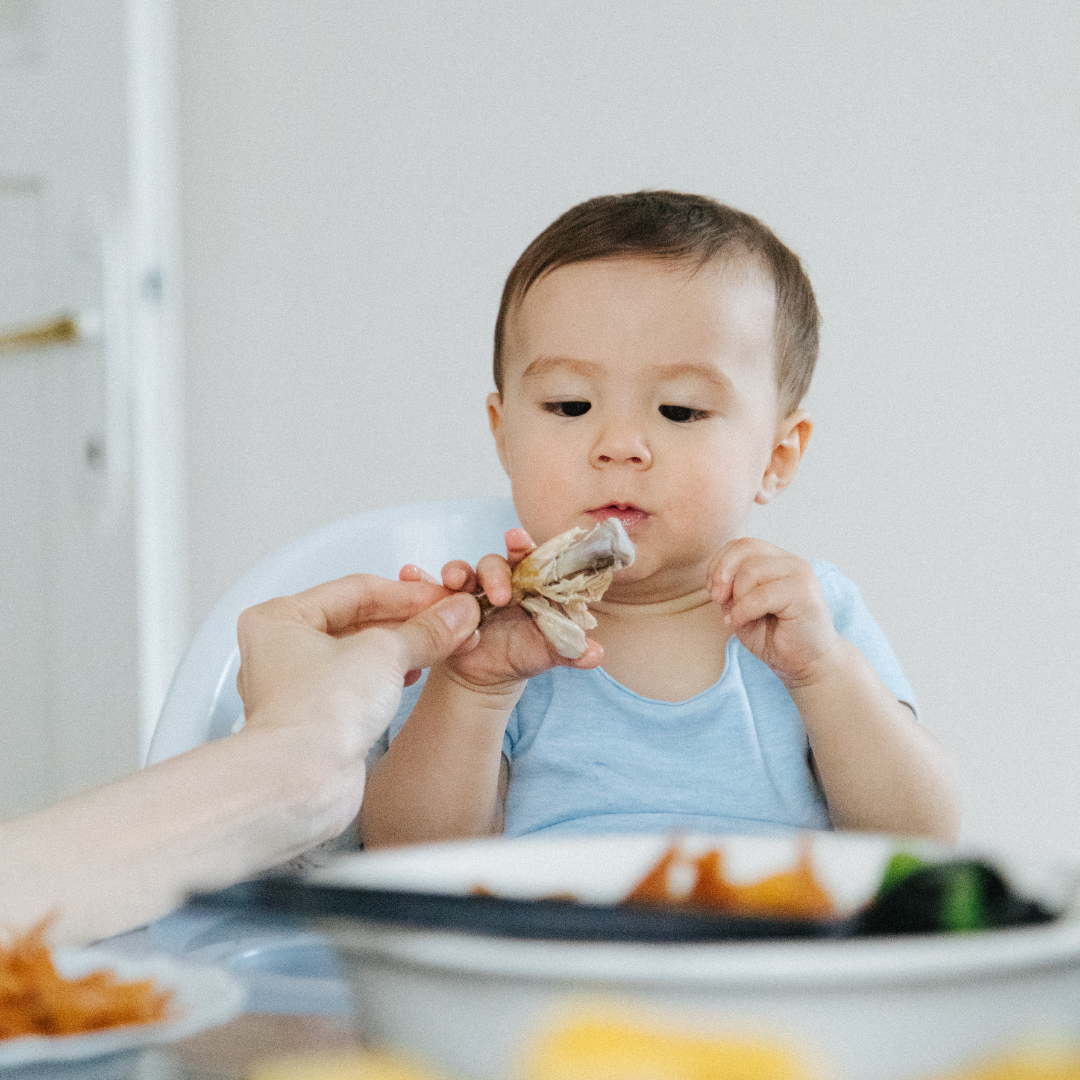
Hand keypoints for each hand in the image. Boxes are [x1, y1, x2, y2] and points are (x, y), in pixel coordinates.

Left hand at [236, 575, 481, 754]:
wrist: (303, 782)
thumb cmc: (316, 714)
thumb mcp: (384, 653)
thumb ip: (425, 630)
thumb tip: (455, 614)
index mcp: (280, 618)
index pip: (357, 590)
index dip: (408, 593)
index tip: (444, 600)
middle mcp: (282, 649)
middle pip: (359, 619)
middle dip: (410, 621)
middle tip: (450, 621)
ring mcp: (300, 686)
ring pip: (361, 652)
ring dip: (405, 648)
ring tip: (444, 644)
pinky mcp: (319, 717)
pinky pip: (361, 683)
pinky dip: (391, 675)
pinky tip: (417, 673)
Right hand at [399, 528, 602, 691]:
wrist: (489, 676)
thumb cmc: (524, 653)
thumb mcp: (549, 653)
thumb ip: (572, 650)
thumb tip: (595, 654)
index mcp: (529, 582)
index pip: (530, 556)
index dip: (525, 545)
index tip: (519, 540)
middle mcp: (498, 579)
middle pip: (494, 562)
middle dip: (494, 571)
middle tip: (499, 593)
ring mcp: (469, 590)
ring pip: (461, 570)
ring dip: (456, 571)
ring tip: (453, 581)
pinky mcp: (444, 603)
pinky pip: (428, 587)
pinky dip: (418, 579)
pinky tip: (410, 574)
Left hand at [706, 539, 839, 685]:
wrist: (805, 663)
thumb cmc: (773, 636)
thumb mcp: (741, 607)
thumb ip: (730, 588)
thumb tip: (716, 579)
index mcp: (776, 560)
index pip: (742, 544)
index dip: (719, 563)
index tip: (712, 590)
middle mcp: (790, 562)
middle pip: (746, 548)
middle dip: (722, 574)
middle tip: (717, 600)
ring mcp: (800, 575)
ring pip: (752, 570)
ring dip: (736, 596)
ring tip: (736, 617)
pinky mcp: (804, 594)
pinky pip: (762, 595)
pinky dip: (743, 610)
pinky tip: (739, 623)